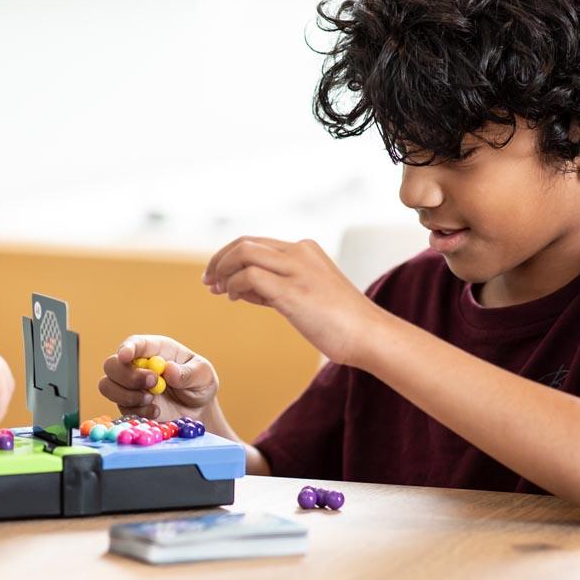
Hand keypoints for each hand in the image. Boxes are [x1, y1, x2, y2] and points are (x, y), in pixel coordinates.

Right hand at [98, 336, 218, 422]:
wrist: (197, 412)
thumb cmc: (200, 385)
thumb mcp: (204, 375)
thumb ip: (189, 373)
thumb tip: (169, 370)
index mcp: (155, 349)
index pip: (134, 343)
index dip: (127, 348)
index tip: (126, 356)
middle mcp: (137, 365)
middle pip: (112, 364)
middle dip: (127, 375)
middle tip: (152, 383)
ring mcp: (130, 385)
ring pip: (107, 385)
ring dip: (127, 395)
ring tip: (152, 399)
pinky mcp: (128, 404)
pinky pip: (120, 407)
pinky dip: (137, 411)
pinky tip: (156, 411)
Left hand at [202, 237, 384, 364]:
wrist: (370, 336)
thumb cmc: (339, 322)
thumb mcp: (304, 295)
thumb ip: (276, 286)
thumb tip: (244, 289)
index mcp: (304, 250)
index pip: (256, 243)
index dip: (230, 257)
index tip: (217, 278)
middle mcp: (300, 252)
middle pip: (244, 243)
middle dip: (219, 260)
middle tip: (208, 283)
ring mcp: (297, 269)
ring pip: (244, 252)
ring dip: (223, 271)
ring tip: (219, 291)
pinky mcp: (293, 290)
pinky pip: (250, 276)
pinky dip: (236, 286)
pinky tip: (236, 299)